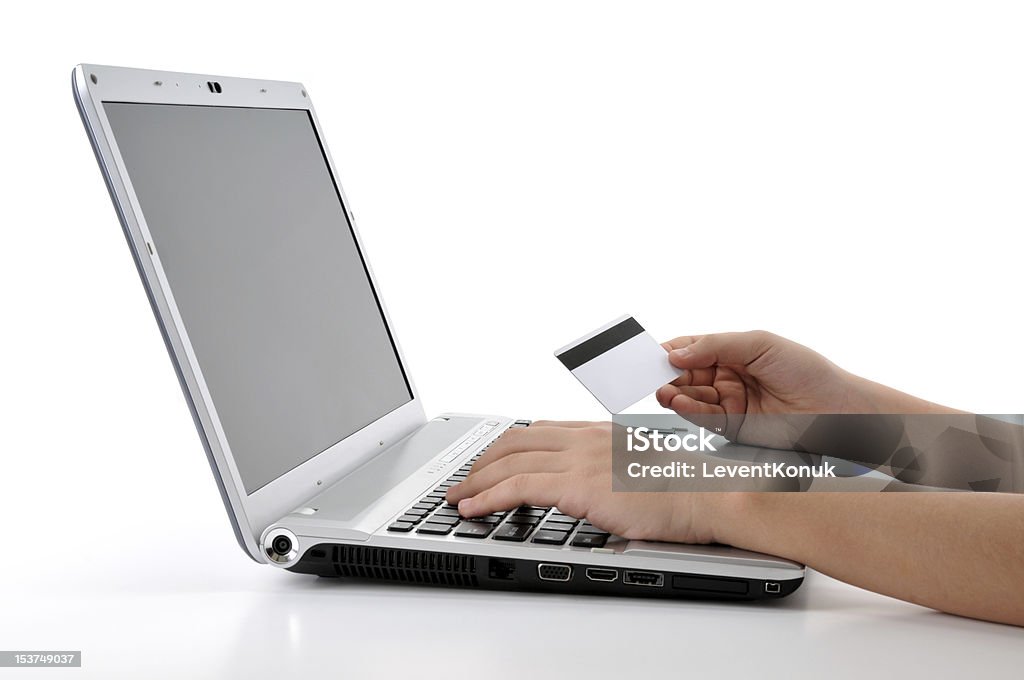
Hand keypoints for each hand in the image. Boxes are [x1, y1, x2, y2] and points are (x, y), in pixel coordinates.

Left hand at [445, 420, 727, 542]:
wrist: (709, 494)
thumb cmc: (686, 487)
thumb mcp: (639, 467)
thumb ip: (610, 469)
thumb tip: (594, 489)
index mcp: (598, 431)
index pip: (538, 430)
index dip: (505, 446)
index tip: (488, 461)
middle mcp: (585, 438)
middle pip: (515, 441)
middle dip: (481, 462)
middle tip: (463, 480)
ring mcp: (581, 459)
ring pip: (509, 463)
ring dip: (475, 482)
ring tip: (457, 498)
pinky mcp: (580, 485)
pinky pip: (519, 487)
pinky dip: (488, 497)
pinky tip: (474, 509)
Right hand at [655, 331, 864, 445]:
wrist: (835, 411)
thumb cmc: (808, 372)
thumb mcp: (760, 343)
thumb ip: (717, 346)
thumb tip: (677, 354)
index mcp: (733, 352)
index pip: (693, 349)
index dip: (672, 350)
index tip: (653, 353)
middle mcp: (727, 377)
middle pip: (686, 373)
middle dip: (668, 374)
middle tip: (653, 374)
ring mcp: (729, 402)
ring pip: (691, 396)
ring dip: (674, 393)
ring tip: (665, 391)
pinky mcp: (732, 427)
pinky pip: (703, 417)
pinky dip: (688, 410)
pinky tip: (680, 403)